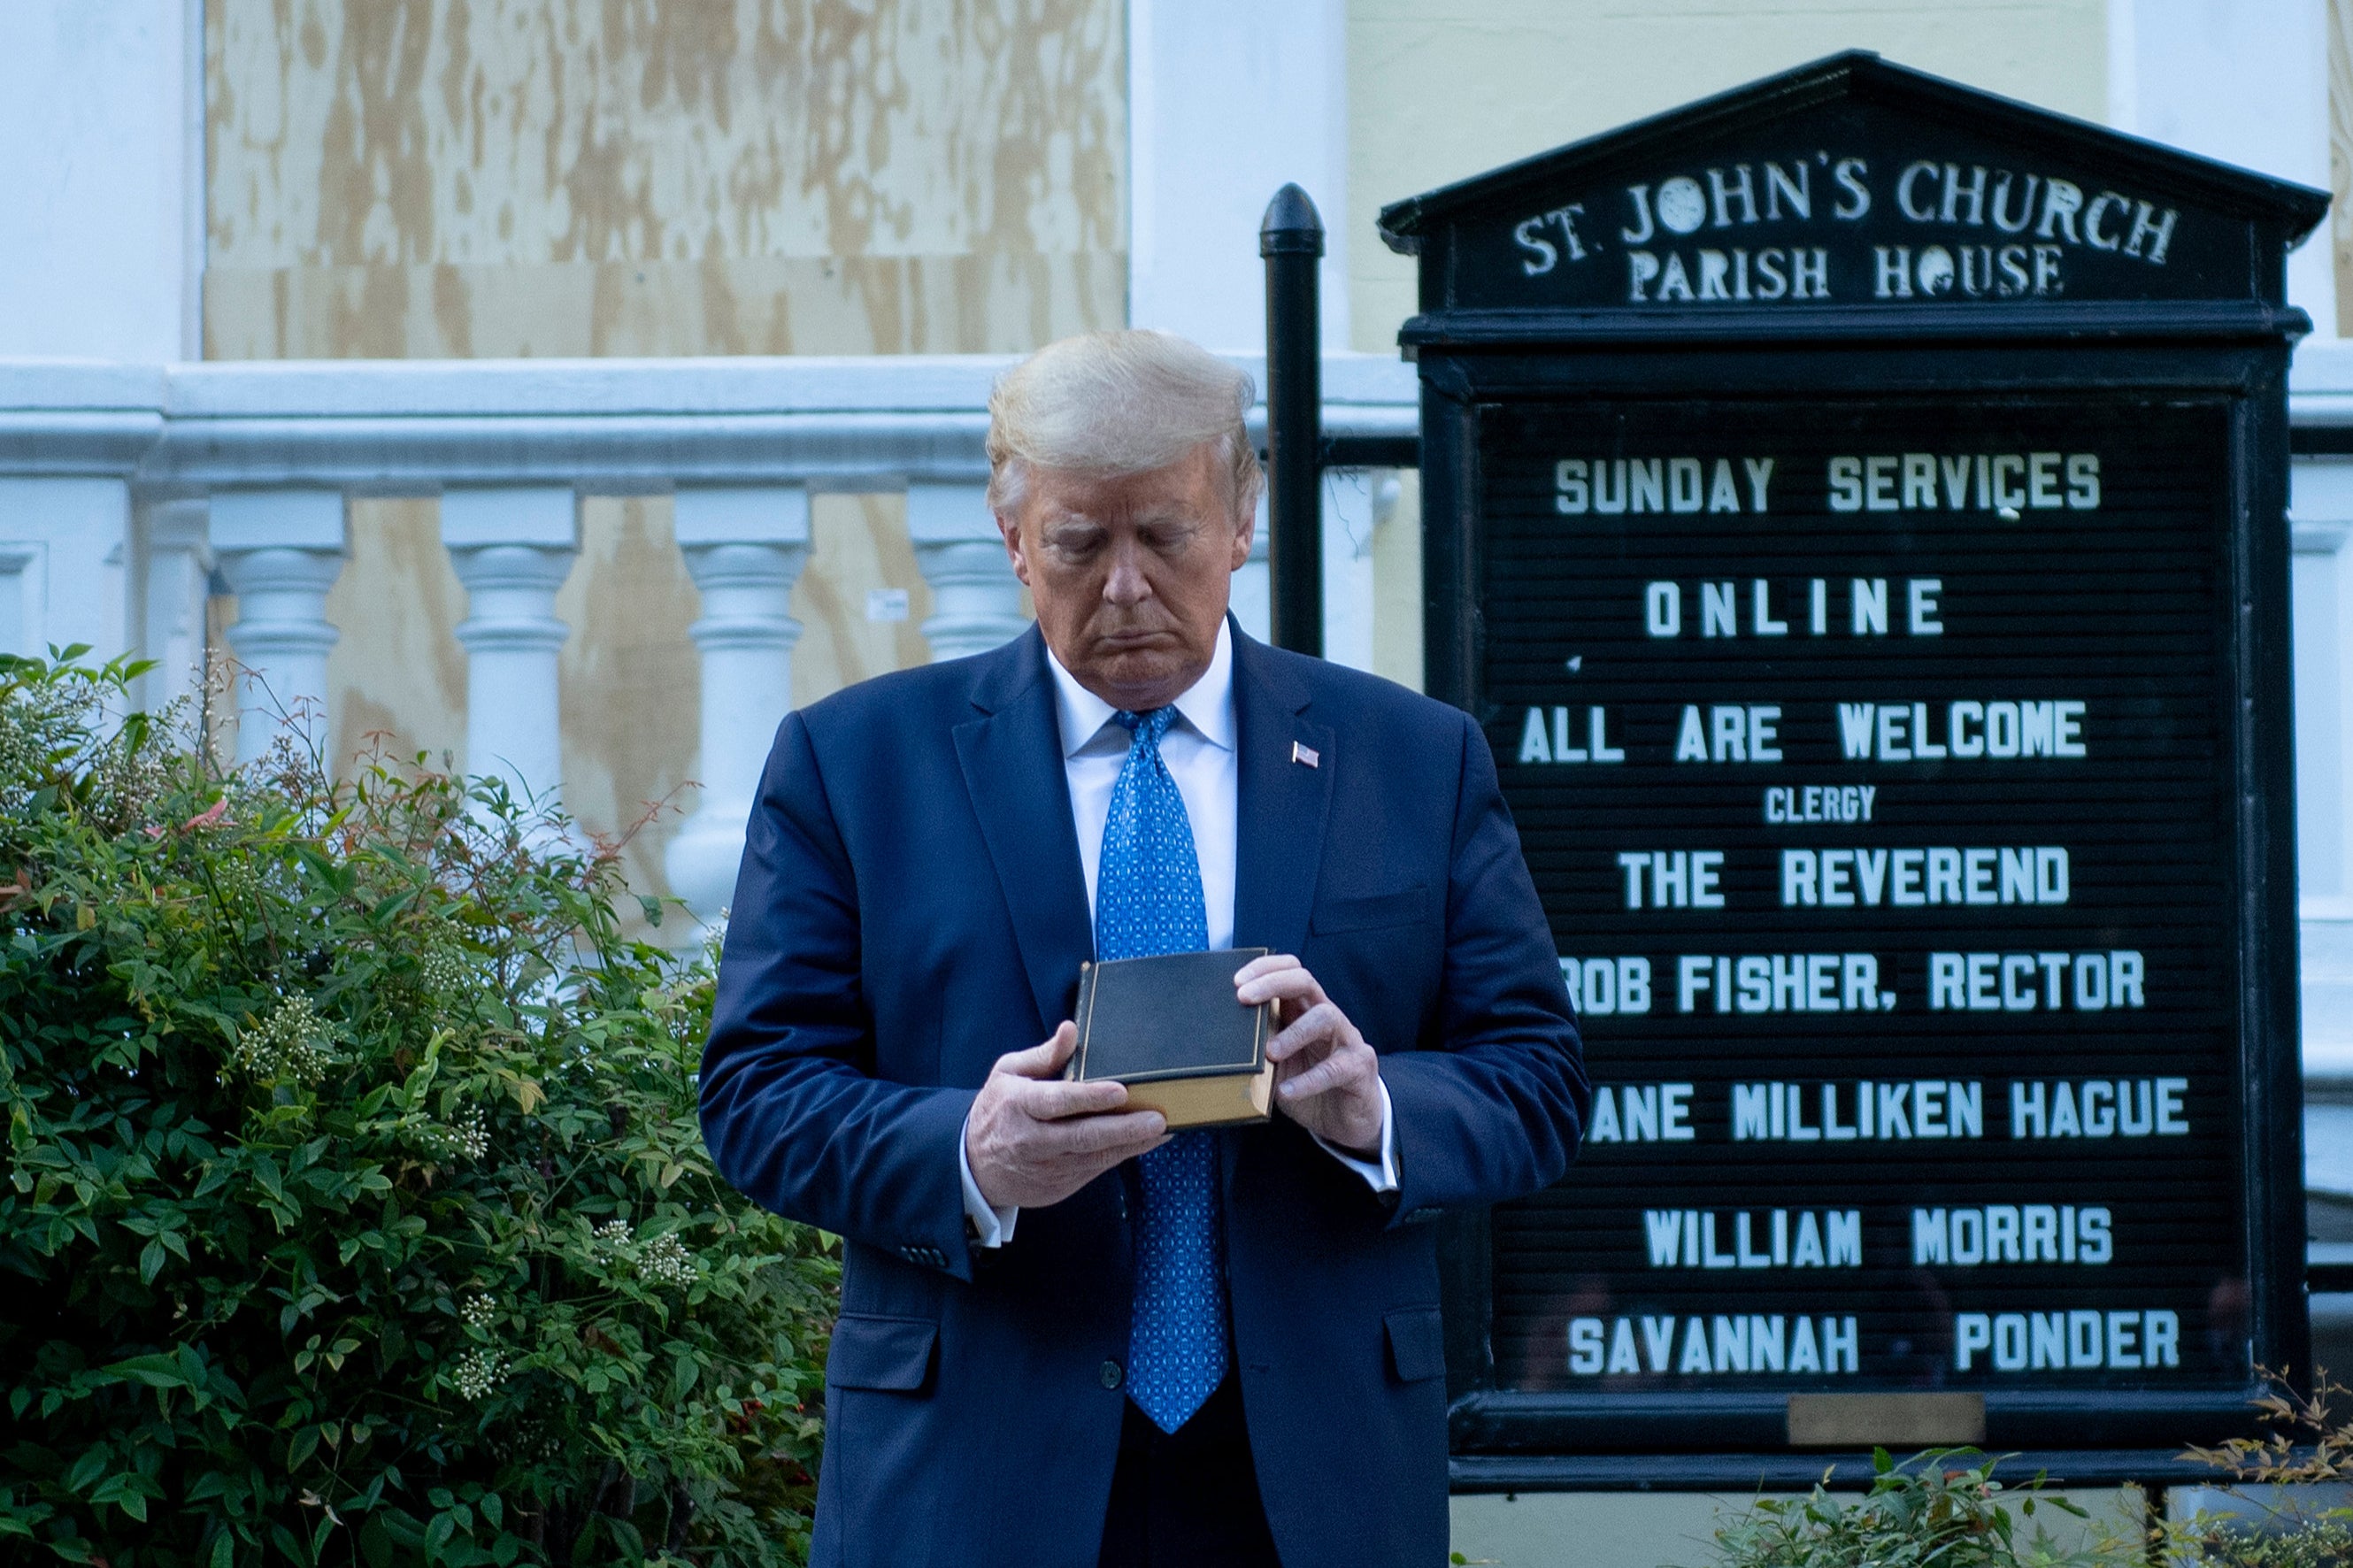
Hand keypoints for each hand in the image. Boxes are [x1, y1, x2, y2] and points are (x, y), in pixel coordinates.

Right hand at [965, 1022, 1167, 1209]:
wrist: (973, 1167)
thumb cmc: (998, 1110)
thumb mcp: (1008, 1074)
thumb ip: (1044, 1055)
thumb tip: (1071, 1029)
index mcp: (1018, 1105)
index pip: (1058, 1101)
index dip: (1090, 1097)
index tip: (1121, 1091)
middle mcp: (1032, 1140)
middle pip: (1083, 1136)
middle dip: (1123, 1128)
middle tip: (1157, 1120)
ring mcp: (1047, 1167)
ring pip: (1095, 1157)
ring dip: (1131, 1144)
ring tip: (1162, 1131)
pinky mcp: (1058, 1185)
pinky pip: (1095, 1170)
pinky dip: (1122, 1155)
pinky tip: (1145, 1143)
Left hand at [1236, 954, 1383, 1157]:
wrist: (1346, 1121)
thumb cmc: (1309, 1085)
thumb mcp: (1278, 1065)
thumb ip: (1260, 1049)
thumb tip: (1223, 1042)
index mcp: (1305, 1011)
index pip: (1290, 971)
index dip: (1265, 968)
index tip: (1236, 982)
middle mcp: (1327, 1017)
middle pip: (1305, 981)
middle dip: (1273, 983)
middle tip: (1244, 997)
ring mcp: (1346, 1040)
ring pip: (1325, 1017)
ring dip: (1293, 1032)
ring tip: (1269, 1053)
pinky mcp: (1359, 1068)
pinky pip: (1335, 1068)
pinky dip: (1308, 1080)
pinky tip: (1286, 1091)